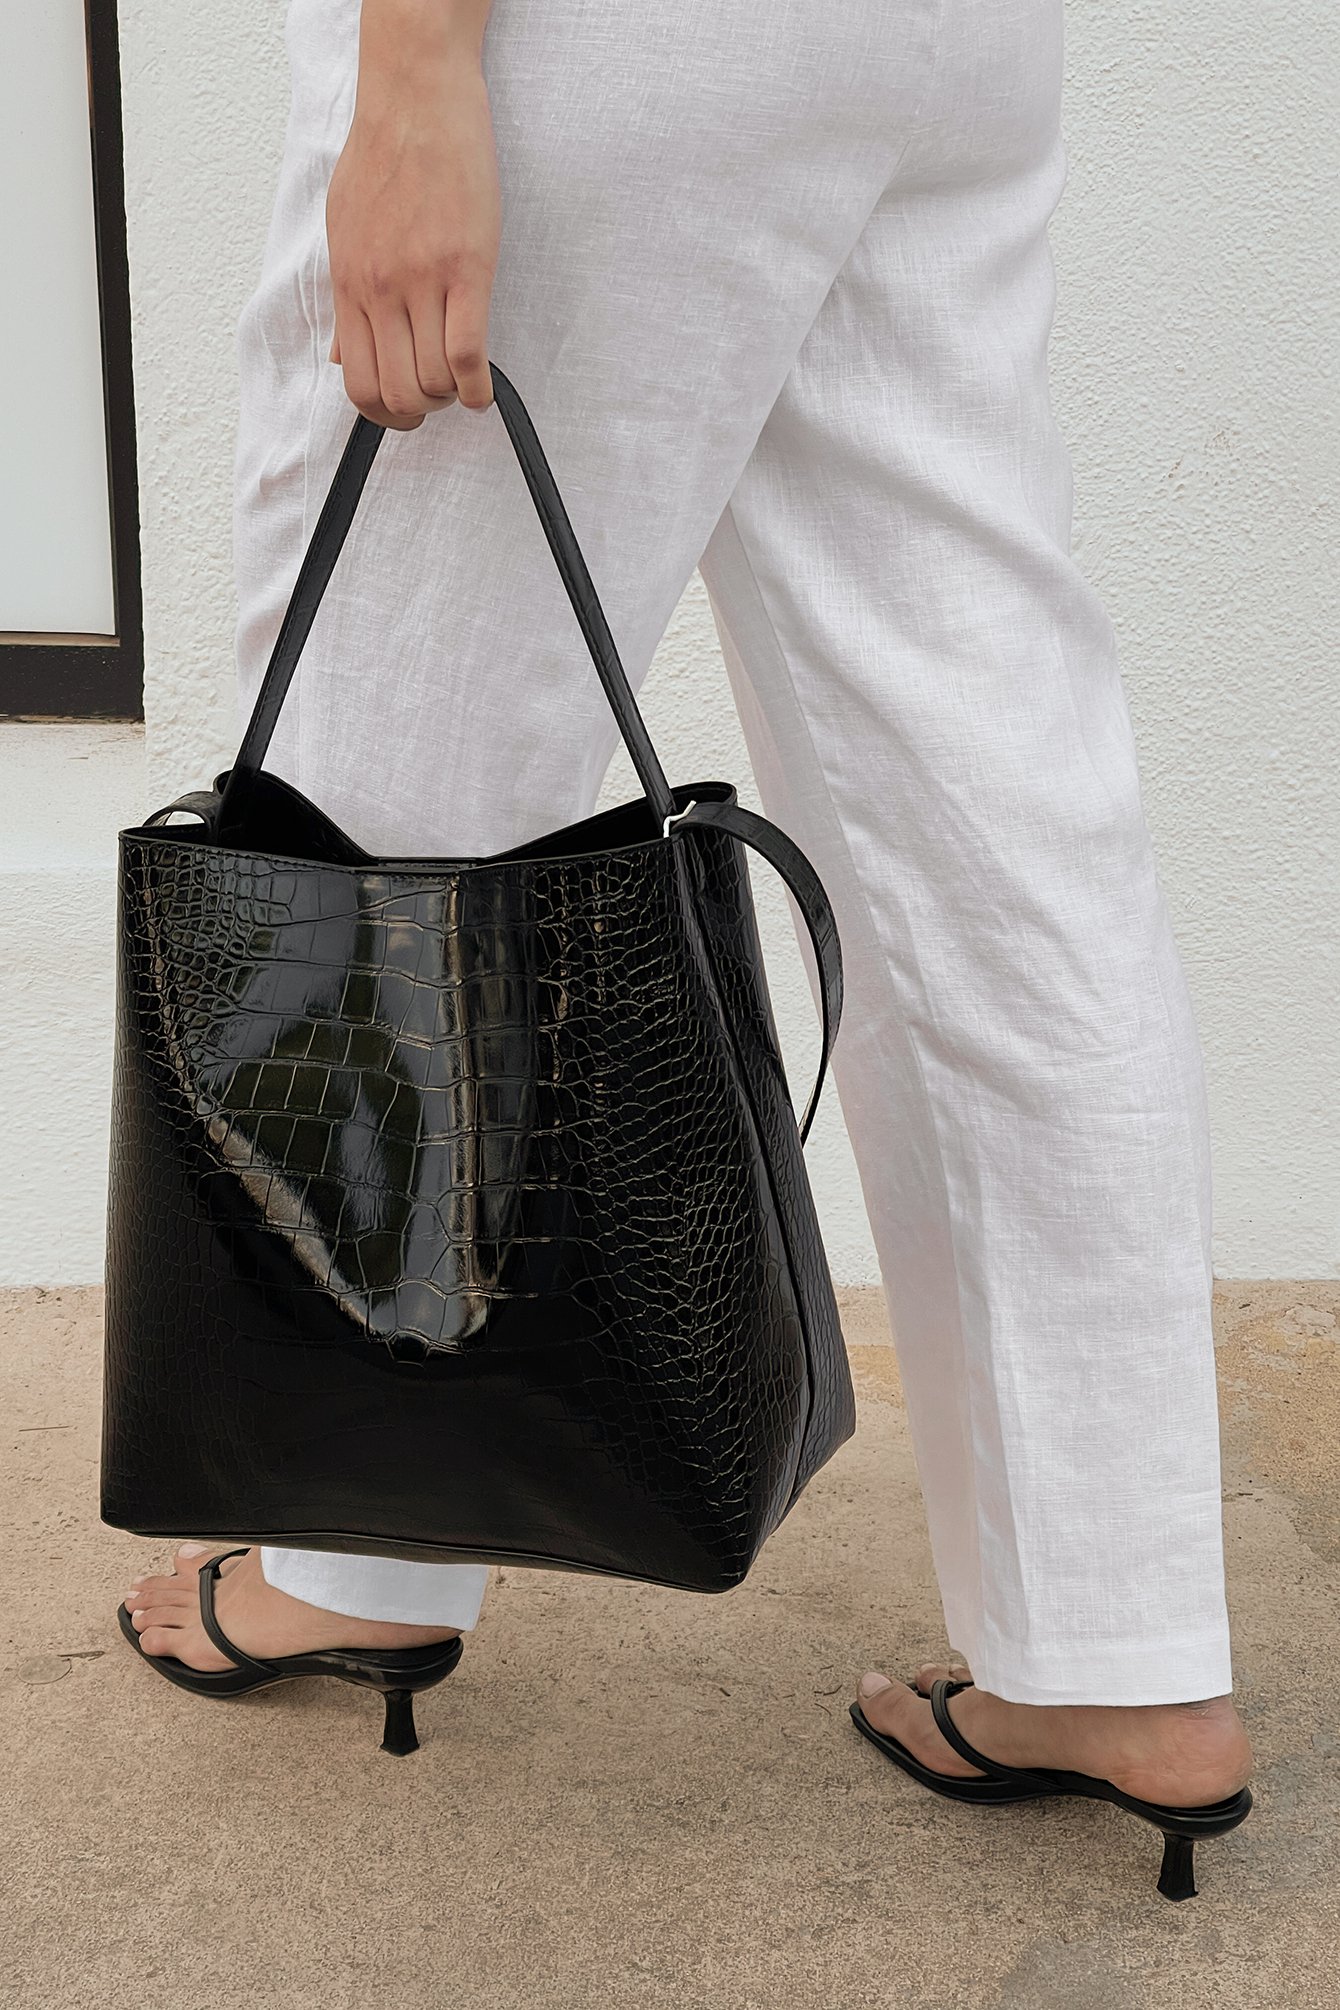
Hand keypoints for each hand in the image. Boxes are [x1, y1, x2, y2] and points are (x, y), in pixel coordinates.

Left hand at [325, 24, 499, 427]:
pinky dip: (478, 388)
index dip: (384, 415)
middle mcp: (379, 290)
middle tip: (439, 400)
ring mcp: (421, 281)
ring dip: (452, 397)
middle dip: (420, 413)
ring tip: (463, 382)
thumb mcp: (346, 229)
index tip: (406, 410)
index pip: (356, 380)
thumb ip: (347, 298)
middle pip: (395, 393)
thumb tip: (339, 351)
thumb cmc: (385, 155)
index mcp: (349, 284)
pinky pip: (466, 356)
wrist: (414, 98)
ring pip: (431, 382)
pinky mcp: (464, 269)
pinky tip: (484, 387)